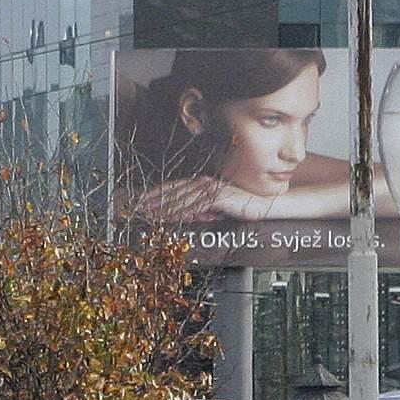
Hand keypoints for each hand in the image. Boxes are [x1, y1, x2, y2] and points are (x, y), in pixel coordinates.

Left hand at [134, 176, 263, 220]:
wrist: (263, 204)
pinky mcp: (218, 197)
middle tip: (136, 207)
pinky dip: (181, 212)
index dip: (155, 193)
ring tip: (149, 214)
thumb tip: (181, 215)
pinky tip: (170, 217)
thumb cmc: (240, 206)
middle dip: (153, 200)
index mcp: (201, 182)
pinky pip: (195, 206)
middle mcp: (204, 182)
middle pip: (173, 191)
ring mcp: (211, 188)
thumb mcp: (213, 208)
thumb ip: (197, 209)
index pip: (174, 187)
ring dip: (163, 207)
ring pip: (181, 199)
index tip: (140, 200)